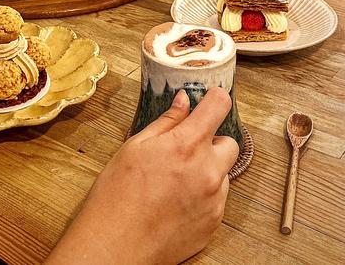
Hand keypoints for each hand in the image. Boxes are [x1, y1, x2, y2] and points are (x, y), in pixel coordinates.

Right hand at [46, 87, 238, 264]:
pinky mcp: (213, 223)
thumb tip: (183, 102)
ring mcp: (213, 200)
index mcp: (186, 146)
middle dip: (211, 141)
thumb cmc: (117, 196)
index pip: (218, 107)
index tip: (210, 98)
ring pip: (223, 172)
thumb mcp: (135, 147)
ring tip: (175, 179)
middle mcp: (207, 171)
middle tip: (185, 147)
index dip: (215, 98)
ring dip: (207, 169)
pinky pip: (217, 198)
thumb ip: (165, 122)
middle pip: (229, 142)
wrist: (115, 246)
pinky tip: (176, 199)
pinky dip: (203, 194)